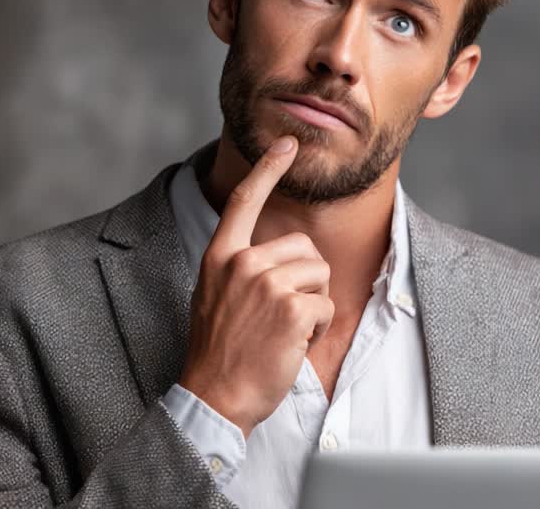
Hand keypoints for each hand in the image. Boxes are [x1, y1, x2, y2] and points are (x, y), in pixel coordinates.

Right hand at [178, 135, 333, 438]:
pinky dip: (317, 329)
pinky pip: (326, 306)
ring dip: (313, 306)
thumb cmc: (220, 353)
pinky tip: (292, 344)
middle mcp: (241, 262)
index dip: (268, 169)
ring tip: (283, 331)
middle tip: (281, 316)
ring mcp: (265, 283)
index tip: (287, 143)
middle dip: (306, 281)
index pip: (244, 200)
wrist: (214, 397)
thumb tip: (279, 256)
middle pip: (304, 248)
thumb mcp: (215, 296)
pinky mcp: (291, 307)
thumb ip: (240, 269)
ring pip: (319, 275)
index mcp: (219, 257)